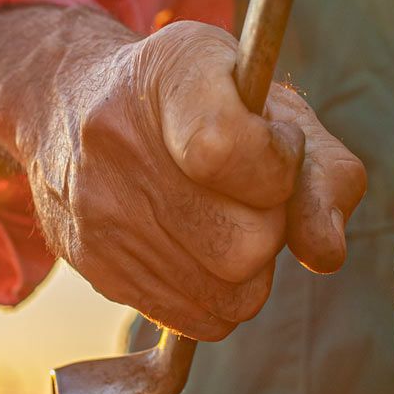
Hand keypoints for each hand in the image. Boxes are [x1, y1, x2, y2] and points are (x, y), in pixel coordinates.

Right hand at [23, 20, 366, 340]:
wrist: (68, 102)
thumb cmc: (199, 100)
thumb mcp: (271, 103)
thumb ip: (321, 168)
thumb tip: (325, 252)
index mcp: (169, 74)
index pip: (227, 150)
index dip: (278, 167)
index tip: (277, 147)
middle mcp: (116, 138)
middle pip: (246, 245)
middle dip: (271, 227)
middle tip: (249, 193)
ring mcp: (97, 208)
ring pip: (231, 295)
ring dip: (248, 269)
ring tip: (223, 220)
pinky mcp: (92, 263)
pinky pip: (198, 319)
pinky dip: (218, 295)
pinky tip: (198, 248)